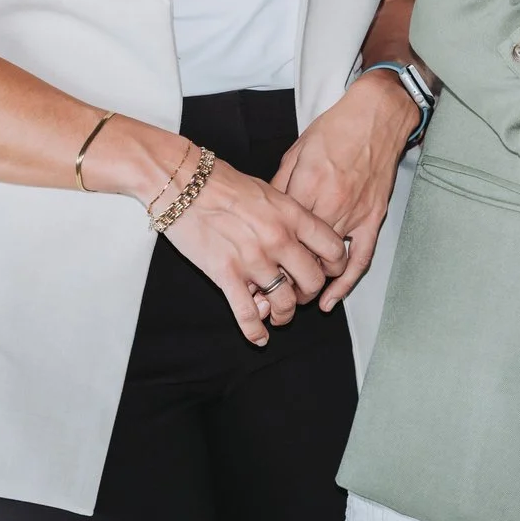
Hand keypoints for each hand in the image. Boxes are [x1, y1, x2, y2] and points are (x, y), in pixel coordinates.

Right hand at [160, 155, 350, 343]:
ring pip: (284, 303)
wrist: (184, 184)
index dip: (336, 267)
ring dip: (285, 315)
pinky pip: (247, 314)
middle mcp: (278, 240)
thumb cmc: (224, 183)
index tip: (329, 272)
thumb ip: (290, 217)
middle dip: (309, 294)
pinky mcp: (225, 275)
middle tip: (301, 294)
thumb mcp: (271, 191)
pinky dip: (255, 331)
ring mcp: (253, 260)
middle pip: (312, 282)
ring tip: (281, 315)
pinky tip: (260, 337)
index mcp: (293, 216)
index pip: (333, 250)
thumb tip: (302, 238)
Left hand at [273, 68, 417, 311]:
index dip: (263, 261)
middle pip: (301, 256)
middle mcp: (329, 205)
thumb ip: (280, 187)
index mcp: (305, 189)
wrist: (376, 116)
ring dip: (309, 284)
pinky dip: (346, 282)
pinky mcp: (373, 217)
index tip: (249, 277)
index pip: (279, 237)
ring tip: (291, 299)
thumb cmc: (335, 129)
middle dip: (282, 280)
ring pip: (328, 262)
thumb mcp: (296, 153)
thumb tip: (264, 215)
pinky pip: (361, 258)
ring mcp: (354, 214)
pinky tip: (331, 299)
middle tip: (266, 297)